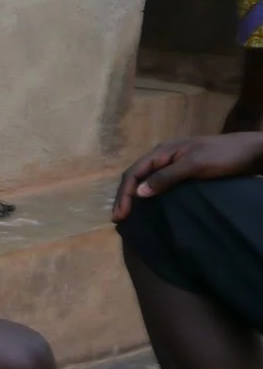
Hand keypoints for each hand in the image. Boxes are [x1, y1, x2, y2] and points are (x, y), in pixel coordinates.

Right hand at [111, 132, 262, 219]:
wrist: (251, 151)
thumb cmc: (223, 156)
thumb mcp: (194, 166)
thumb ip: (166, 177)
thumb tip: (138, 192)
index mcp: (163, 151)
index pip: (134, 172)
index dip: (124, 194)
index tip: (120, 216)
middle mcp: (164, 155)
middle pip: (136, 175)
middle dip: (125, 196)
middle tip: (119, 218)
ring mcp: (174, 162)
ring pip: (146, 179)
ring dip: (135, 195)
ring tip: (129, 213)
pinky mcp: (183, 170)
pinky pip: (159, 182)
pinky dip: (149, 194)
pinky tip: (149, 204)